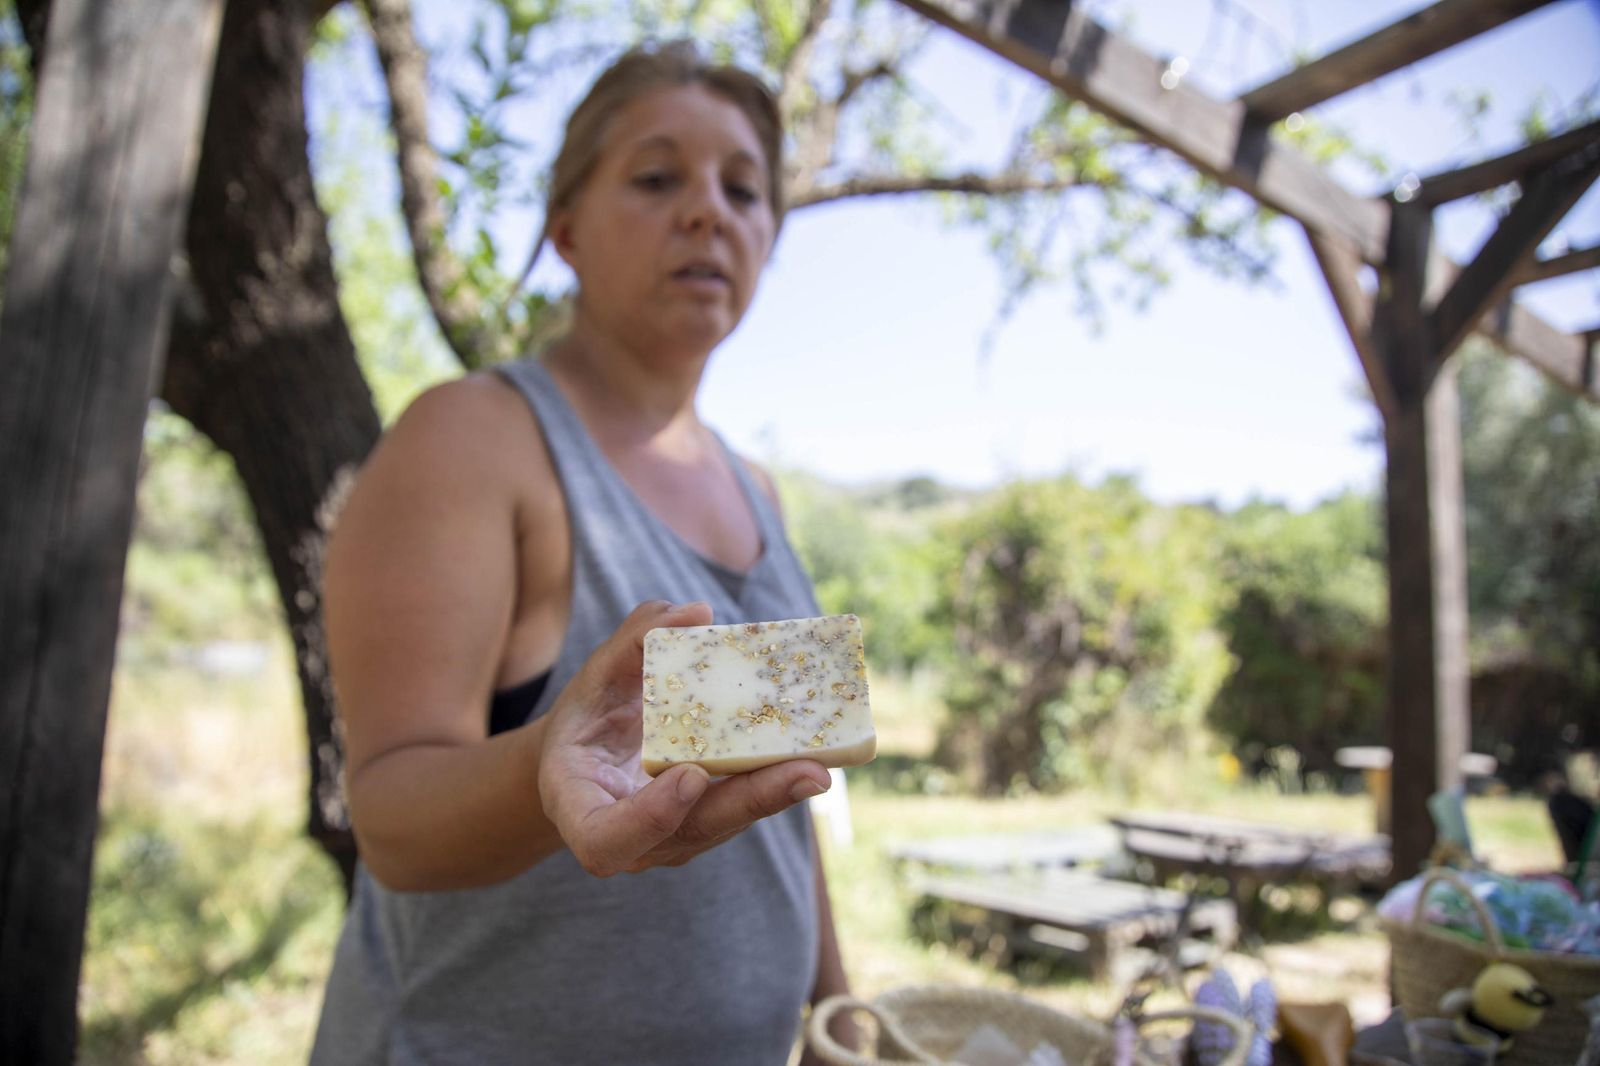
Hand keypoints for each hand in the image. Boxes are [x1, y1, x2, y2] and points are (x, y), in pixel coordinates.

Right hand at [538, 600, 831, 876]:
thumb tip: (696, 612)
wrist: (589, 759)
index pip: (606, 840)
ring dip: (774, 794)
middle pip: (689, 834)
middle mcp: (628, 841)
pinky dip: (774, 780)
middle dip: (750, 801)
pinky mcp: (706, 827)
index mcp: (579, 806)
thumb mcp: (593, 675)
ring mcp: (670, 841)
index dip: (651, 816)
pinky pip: (740, 808)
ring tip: (821, 763)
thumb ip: (632, 641)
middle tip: (806, 772)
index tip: (690, 774)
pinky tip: (814, 753)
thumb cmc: (586, 717)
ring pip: (725, 824)